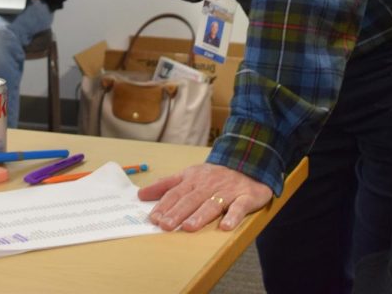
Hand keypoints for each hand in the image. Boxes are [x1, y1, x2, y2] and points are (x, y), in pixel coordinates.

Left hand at [138, 162, 271, 231]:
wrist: (250, 163)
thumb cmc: (215, 175)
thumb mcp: (189, 175)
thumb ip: (166, 185)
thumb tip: (141, 194)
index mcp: (194, 179)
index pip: (176, 192)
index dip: (164, 205)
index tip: (153, 218)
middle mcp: (209, 185)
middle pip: (191, 199)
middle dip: (178, 212)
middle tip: (165, 225)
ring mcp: (228, 191)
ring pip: (212, 204)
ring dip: (200, 215)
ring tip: (188, 227)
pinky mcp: (246, 197)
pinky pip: (240, 207)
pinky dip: (234, 216)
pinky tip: (226, 227)